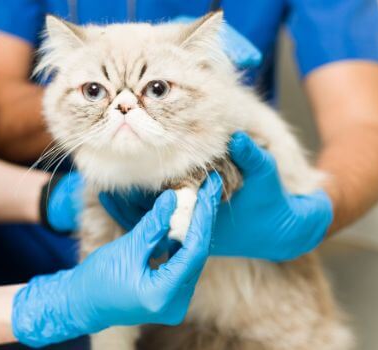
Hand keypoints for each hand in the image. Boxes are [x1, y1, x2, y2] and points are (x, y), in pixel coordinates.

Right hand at [13, 174, 222, 346]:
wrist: (82, 303)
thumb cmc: (97, 278)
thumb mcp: (126, 248)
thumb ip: (153, 225)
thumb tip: (174, 198)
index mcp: (163, 295)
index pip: (194, 252)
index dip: (202, 219)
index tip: (209, 192)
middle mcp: (175, 304)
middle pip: (197, 256)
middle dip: (202, 221)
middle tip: (211, 189)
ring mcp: (174, 303)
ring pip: (191, 259)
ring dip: (194, 230)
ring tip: (202, 199)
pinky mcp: (170, 296)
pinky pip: (182, 265)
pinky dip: (182, 243)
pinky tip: (186, 220)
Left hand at [98, 133, 332, 261]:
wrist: (277, 229)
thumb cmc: (270, 200)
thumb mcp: (266, 175)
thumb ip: (251, 155)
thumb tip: (236, 135)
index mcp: (207, 211)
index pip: (168, 200)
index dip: (145, 186)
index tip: (124, 172)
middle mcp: (194, 224)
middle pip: (151, 213)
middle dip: (126, 196)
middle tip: (100, 176)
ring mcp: (189, 229)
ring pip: (148, 220)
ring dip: (125, 204)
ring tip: (101, 184)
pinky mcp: (187, 229)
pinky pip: (153, 222)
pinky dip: (133, 210)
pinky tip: (114, 196)